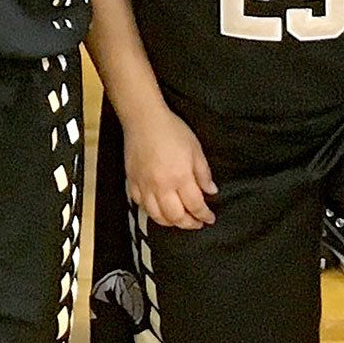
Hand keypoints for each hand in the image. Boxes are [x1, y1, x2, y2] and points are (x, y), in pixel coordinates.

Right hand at [121, 104, 217, 228]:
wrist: (143, 118)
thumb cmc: (171, 130)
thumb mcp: (195, 149)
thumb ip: (204, 173)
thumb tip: (211, 191)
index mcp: (180, 177)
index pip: (195, 206)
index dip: (204, 215)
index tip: (210, 218)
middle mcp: (162, 186)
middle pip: (176, 216)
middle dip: (189, 223)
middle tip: (196, 222)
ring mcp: (145, 186)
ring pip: (157, 216)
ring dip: (170, 222)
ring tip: (178, 219)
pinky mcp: (132, 182)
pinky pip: (141, 205)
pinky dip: (151, 211)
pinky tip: (158, 209)